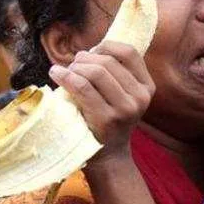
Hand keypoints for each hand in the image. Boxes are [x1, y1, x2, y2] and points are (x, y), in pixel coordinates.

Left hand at [48, 41, 154, 158]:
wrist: (109, 157)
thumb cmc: (108, 120)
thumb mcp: (122, 96)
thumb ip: (115, 74)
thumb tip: (89, 49)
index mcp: (147, 87)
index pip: (129, 52)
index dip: (106, 46)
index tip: (91, 53)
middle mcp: (140, 97)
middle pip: (107, 61)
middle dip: (84, 58)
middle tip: (73, 65)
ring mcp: (125, 109)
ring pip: (95, 72)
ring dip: (74, 67)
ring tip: (65, 72)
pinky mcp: (106, 119)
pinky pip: (82, 87)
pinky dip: (65, 76)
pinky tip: (56, 74)